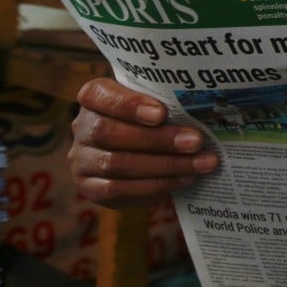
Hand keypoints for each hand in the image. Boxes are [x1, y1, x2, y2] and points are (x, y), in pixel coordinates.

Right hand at [69, 78, 217, 207]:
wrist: (141, 153)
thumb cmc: (153, 119)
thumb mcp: (156, 103)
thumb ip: (167, 103)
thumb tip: (204, 112)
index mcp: (94, 98)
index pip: (98, 95)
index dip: (128, 105)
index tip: (161, 113)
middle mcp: (82, 127)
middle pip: (110, 133)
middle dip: (158, 140)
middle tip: (196, 141)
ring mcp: (82, 160)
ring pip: (117, 164)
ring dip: (165, 166)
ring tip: (201, 163)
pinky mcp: (90, 188)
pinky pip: (118, 191)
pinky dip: (156, 186)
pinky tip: (185, 179)